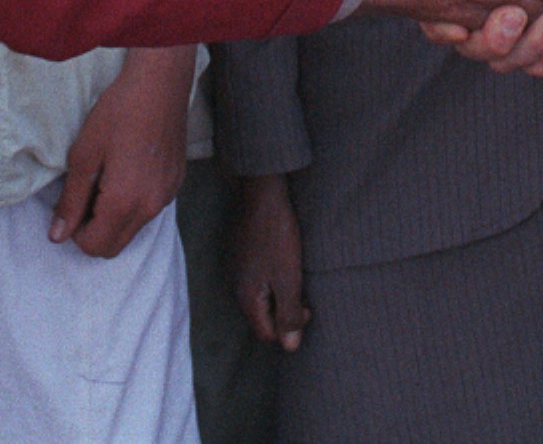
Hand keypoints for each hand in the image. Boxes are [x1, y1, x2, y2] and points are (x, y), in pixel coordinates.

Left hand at [51, 46, 194, 257]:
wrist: (160, 83)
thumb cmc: (118, 112)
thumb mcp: (84, 155)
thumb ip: (71, 200)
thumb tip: (57, 236)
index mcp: (125, 202)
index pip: (95, 246)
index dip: (75, 231)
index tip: (74, 200)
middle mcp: (151, 208)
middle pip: (114, 246)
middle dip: (94, 230)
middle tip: (86, 192)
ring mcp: (167, 197)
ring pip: (132, 230)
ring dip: (113, 218)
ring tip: (106, 178)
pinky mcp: (176, 184)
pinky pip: (148, 211)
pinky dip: (132, 204)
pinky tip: (128, 169)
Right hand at [232, 173, 309, 351]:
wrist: (263, 195)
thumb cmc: (278, 237)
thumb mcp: (289, 279)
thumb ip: (289, 314)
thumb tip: (290, 347)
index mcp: (247, 297)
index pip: (266, 333)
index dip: (288, 329)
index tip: (306, 307)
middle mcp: (236, 287)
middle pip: (262, 316)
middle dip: (284, 311)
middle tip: (303, 290)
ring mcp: (236, 269)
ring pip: (261, 296)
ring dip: (279, 293)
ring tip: (295, 274)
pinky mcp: (241, 254)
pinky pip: (258, 278)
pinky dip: (272, 277)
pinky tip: (283, 261)